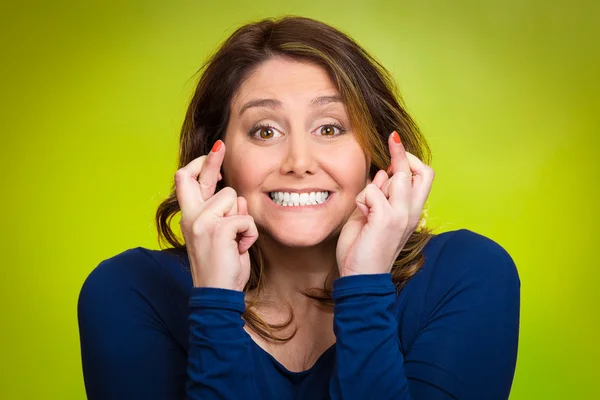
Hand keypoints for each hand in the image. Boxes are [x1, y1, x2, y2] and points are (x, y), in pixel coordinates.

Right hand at [174, 140, 258, 290]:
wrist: (216, 293)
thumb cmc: (221, 265)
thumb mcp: (219, 235)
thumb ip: (223, 213)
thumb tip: (236, 196)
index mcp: (189, 216)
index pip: (186, 181)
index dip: (200, 165)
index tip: (215, 154)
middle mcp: (190, 216)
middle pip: (193, 176)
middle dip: (210, 159)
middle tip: (221, 145)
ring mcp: (201, 221)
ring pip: (233, 198)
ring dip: (242, 219)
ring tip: (235, 241)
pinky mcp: (217, 229)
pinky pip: (245, 219)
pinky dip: (249, 235)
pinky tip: (240, 249)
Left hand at [336, 131, 433, 276]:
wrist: (361, 277)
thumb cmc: (363, 248)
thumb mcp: (372, 215)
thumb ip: (379, 195)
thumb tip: (381, 175)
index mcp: (412, 212)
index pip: (424, 176)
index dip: (409, 161)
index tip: (392, 158)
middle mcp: (412, 212)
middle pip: (422, 171)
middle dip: (402, 153)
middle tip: (391, 140)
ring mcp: (402, 215)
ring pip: (398, 176)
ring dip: (377, 182)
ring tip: (367, 204)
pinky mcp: (387, 219)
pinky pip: (373, 191)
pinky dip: (362, 199)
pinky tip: (362, 215)